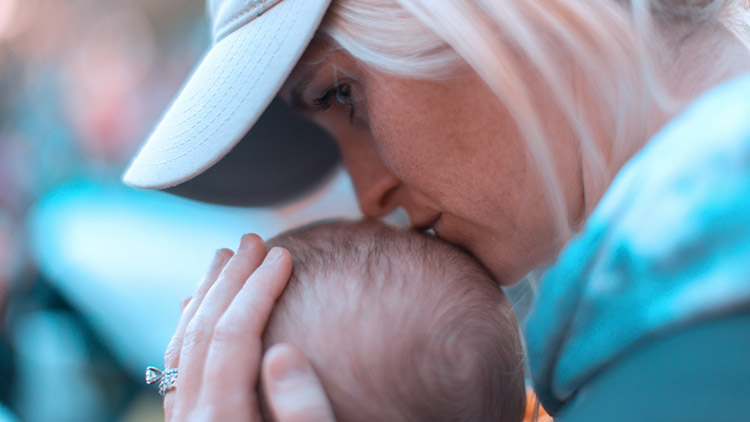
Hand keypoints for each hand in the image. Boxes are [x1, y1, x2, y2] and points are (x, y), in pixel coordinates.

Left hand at [162, 234, 335, 420]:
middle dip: (230, 280)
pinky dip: (188, 326)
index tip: (282, 255)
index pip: (235, 336)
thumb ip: (301, 411)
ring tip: (224, 259)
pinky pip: (175, 365)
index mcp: (223, 420)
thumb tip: (283, 354)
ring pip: (182, 344)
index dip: (259, 289)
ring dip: (205, 296)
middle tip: (253, 241)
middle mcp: (192, 419)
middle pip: (202, 333)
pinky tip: (197, 307)